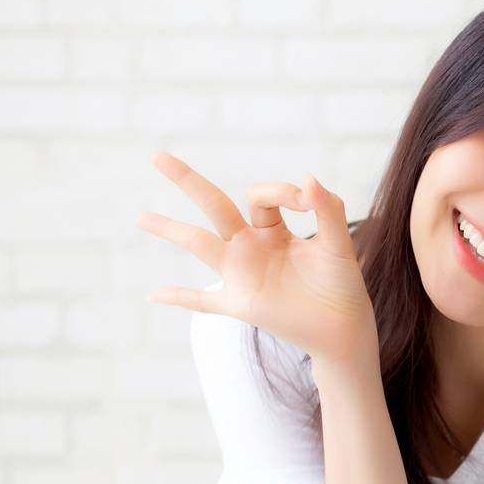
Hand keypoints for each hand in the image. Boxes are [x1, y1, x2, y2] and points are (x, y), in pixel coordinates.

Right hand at [136, 151, 376, 364]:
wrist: (344, 327)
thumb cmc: (341, 283)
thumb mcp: (338, 243)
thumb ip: (328, 210)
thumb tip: (309, 178)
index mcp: (273, 228)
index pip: (260, 197)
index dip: (280, 191)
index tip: (305, 200)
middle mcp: (251, 246)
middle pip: (214, 206)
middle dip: (187, 181)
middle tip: (157, 156)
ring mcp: (241, 274)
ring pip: (198, 244)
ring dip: (169, 229)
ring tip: (140, 216)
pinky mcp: (240, 304)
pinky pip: (202, 301)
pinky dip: (179, 298)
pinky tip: (153, 295)